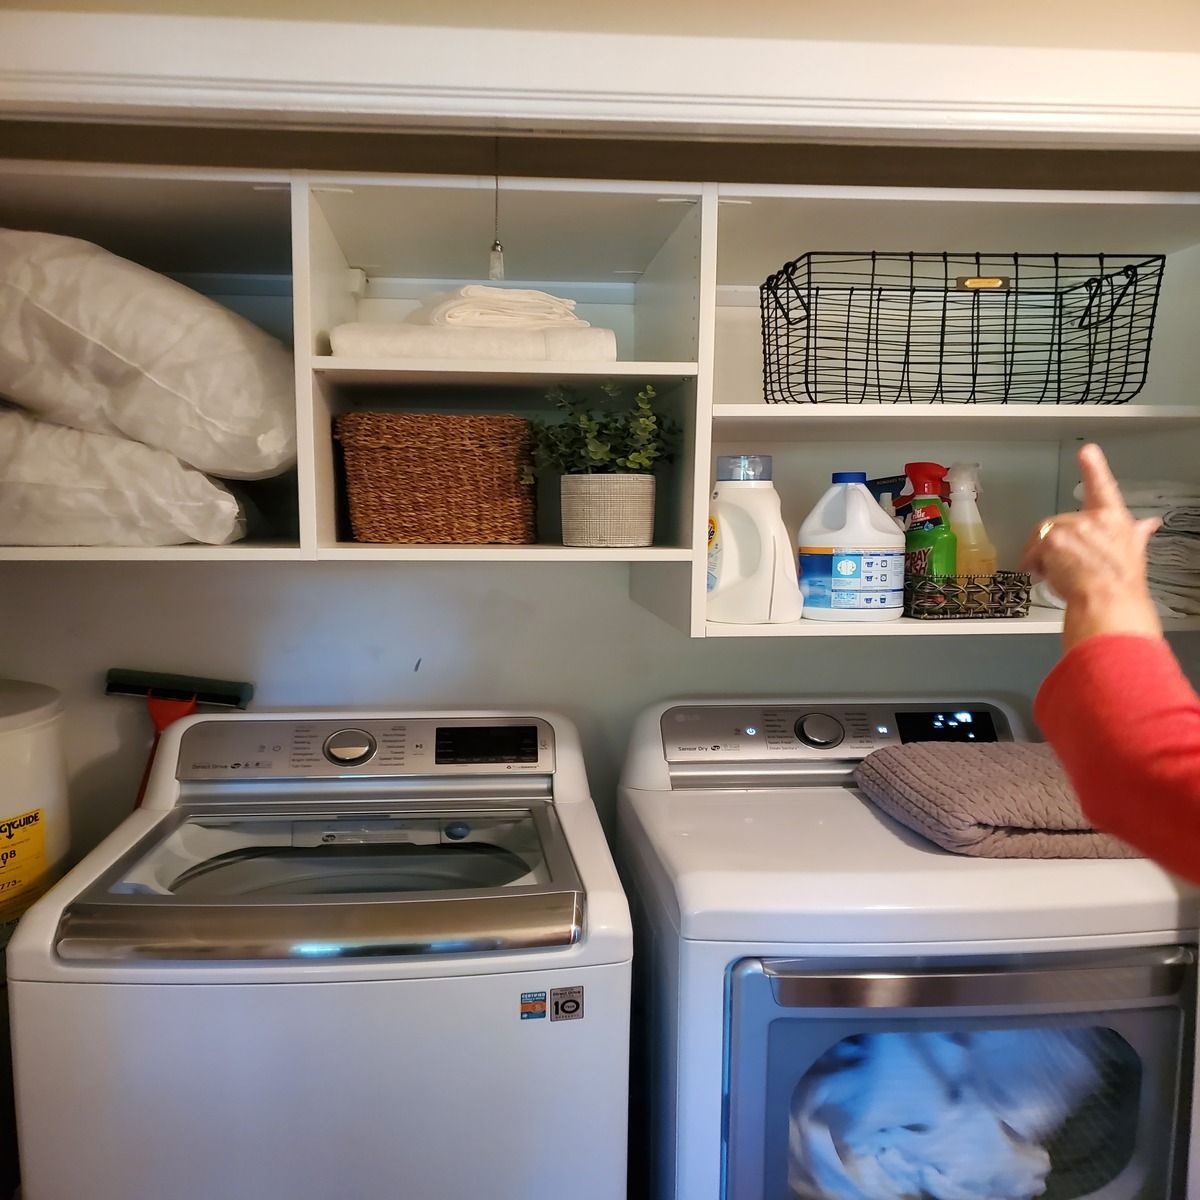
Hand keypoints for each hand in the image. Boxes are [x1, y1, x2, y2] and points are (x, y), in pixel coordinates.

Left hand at [1021, 444, 1162, 648]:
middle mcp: (1092, 520)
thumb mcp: (1134, 553)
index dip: (1094, 467)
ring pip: (1045, 535)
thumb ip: (1137, 533)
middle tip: (1064, 565)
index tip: (1087, 451)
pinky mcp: (1052, 539)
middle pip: (1061, 522)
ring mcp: (1071, 528)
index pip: (1103, 487)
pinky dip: (1033, 563)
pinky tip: (1045, 575)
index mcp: (1114, 519)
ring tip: (1056, 573)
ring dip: (1043, 554)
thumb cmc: (1120, 585)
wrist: (1108, 602)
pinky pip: (1033, 550)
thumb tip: (1149, 523)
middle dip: (1057, 544)